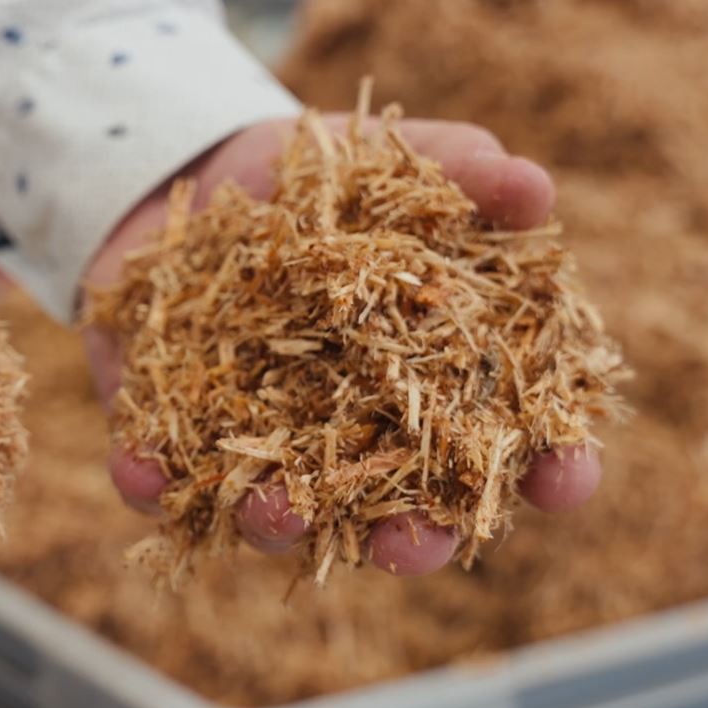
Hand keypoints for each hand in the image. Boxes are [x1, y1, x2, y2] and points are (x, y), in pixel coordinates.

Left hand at [83, 117, 599, 575]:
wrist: (198, 175)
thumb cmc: (326, 181)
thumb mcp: (392, 162)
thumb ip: (461, 174)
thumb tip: (534, 187)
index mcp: (437, 382)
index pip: (517, 443)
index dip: (553, 467)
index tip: (568, 476)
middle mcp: (355, 434)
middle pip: (403, 512)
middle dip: (413, 538)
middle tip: (415, 544)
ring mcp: (262, 442)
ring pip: (278, 511)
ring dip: (278, 524)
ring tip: (274, 514)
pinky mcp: (170, 427)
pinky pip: (156, 470)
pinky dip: (148, 477)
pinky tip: (139, 475)